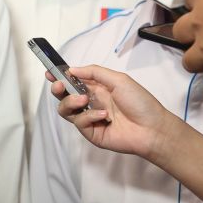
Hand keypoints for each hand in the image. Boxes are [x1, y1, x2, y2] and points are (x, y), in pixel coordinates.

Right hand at [52, 65, 179, 160]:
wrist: (152, 128)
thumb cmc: (140, 102)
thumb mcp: (118, 80)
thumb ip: (94, 72)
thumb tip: (72, 69)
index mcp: (97, 88)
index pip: (73, 81)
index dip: (60, 77)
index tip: (50, 73)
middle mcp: (90, 102)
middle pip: (64, 96)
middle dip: (58, 89)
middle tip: (59, 85)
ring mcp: (90, 118)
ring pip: (66, 110)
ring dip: (70, 102)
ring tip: (83, 99)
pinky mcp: (91, 133)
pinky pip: (79, 123)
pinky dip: (88, 116)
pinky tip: (103, 116)